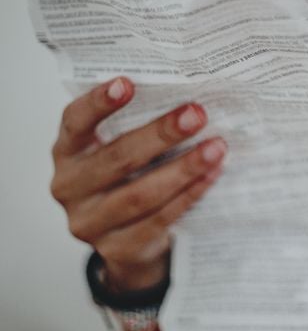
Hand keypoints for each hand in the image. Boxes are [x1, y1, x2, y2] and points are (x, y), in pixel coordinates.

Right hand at [50, 77, 225, 291]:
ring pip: (141, 193)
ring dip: (184, 168)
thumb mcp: (121, 149)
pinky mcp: (118, 248)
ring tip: (216, 148)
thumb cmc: (128, 179)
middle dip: (161, 134)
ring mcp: (90, 221)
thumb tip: (188, 98)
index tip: (127, 83)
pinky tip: (211, 175)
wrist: (127, 242)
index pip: (75, 122)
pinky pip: (159, 219)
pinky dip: (189, 194)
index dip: (98, 102)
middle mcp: (70, 186)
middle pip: (117, 157)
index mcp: (68, 152)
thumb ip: (138, 125)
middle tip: (197, 114)